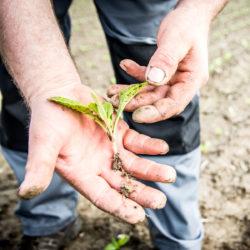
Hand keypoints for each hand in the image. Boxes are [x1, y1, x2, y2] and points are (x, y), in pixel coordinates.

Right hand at [19, 84, 175, 223]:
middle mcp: (99, 165)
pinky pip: (137, 142)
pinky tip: (162, 148)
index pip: (102, 197)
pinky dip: (149, 145)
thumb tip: (27, 192)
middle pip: (123, 184)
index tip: (138, 217)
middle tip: (160, 201)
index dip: (119, 207)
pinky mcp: (119, 132)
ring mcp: (111, 149)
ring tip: (170, 175)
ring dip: (152, 170)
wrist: (59, 94)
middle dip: (141, 193)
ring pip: (134, 164)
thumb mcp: (43, 143)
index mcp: (81, 173)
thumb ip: (39, 167)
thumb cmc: (48, 120)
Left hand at [108, 6, 209, 122]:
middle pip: (158, 100)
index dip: (156, 113)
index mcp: (192, 80)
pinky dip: (134, 74)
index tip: (136, 116)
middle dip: (136, 103)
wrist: (189, 16)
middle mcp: (182, 84)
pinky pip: (146, 78)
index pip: (174, 104)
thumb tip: (153, 80)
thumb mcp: (177, 39)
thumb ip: (166, 59)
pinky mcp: (162, 73)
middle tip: (114, 102)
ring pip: (149, 91)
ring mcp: (172, 79)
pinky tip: (124, 65)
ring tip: (112, 91)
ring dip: (130, 92)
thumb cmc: (187, 25)